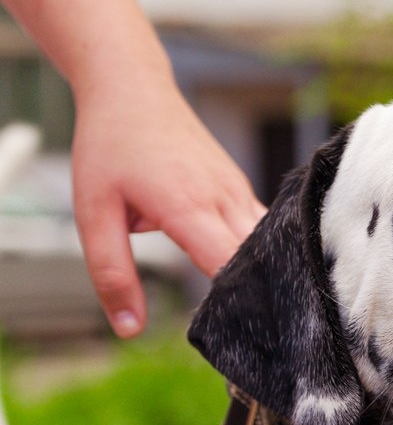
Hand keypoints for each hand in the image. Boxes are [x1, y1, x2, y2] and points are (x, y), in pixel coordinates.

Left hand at [71, 78, 265, 337]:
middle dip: (261, 295)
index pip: (229, 265)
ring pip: (269, 242)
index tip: (239, 333)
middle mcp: (222, 197)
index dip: (238, 302)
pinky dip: (262, 252)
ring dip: (265, 273)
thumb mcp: (92, 213)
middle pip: (261, 258)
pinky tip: (255, 273)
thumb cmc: (110, 146)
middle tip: (260, 335)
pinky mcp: (238, 186)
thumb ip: (111, 274)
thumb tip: (129, 328)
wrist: (133, 89)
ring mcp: (236, 189)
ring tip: (261, 310)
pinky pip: (262, 226)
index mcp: (187, 205)